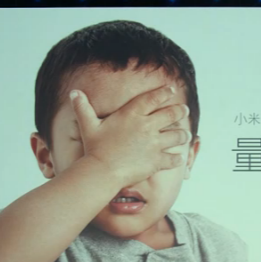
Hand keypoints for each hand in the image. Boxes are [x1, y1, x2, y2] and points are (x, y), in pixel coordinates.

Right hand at [70, 86, 191, 187]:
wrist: (102, 171)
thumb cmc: (94, 148)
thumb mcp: (88, 125)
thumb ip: (82, 108)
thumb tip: (74, 92)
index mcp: (132, 114)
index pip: (153, 98)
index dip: (164, 92)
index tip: (171, 90)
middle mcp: (147, 126)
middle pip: (171, 114)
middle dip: (180, 111)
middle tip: (184, 110)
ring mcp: (154, 143)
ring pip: (177, 135)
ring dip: (183, 134)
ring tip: (186, 134)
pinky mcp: (157, 160)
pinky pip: (174, 158)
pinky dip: (178, 158)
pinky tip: (179, 158)